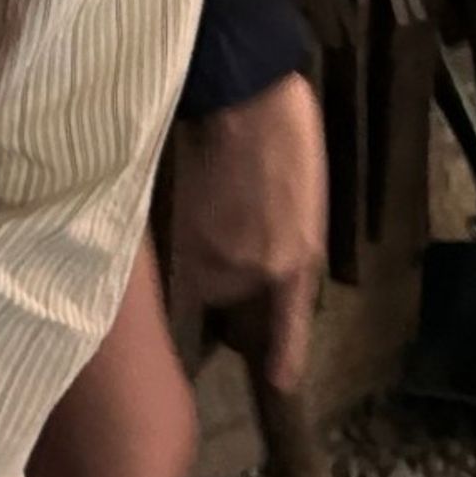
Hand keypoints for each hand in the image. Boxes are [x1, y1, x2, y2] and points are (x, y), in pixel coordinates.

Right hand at [172, 70, 329, 390]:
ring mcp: (205, 254)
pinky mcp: (170, 231)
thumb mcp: (308, 203)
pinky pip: (170, 263)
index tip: (277, 382)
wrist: (245, 94)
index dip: (282, 355)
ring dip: (195, 259)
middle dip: (227, 278)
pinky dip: (170, 251)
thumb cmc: (287, 137)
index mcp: (295, 262)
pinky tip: (167, 228)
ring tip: (202, 209)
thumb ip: (288, 247)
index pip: (285, 325)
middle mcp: (250, 271)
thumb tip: (265, 271)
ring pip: (196, 278)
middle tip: (228, 230)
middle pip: (230, 298)